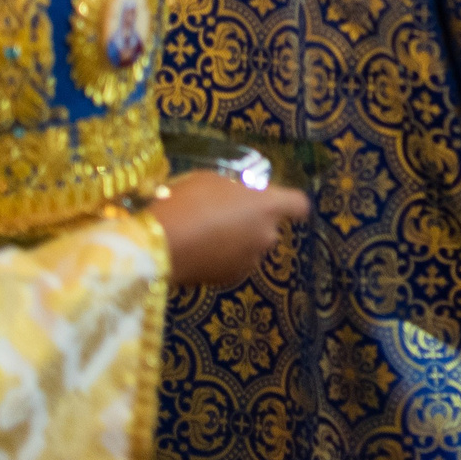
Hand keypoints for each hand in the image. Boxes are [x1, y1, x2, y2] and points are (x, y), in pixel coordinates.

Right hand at [150, 172, 310, 287]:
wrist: (162, 244)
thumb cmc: (189, 201)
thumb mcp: (212, 180)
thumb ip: (235, 189)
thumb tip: (240, 195)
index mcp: (268, 206)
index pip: (298, 204)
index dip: (291, 203)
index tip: (280, 201)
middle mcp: (267, 235)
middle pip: (269, 226)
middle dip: (253, 220)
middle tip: (225, 211)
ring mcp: (250, 261)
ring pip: (251, 246)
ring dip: (238, 240)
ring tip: (207, 232)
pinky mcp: (230, 279)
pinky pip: (234, 263)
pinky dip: (223, 257)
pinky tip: (199, 250)